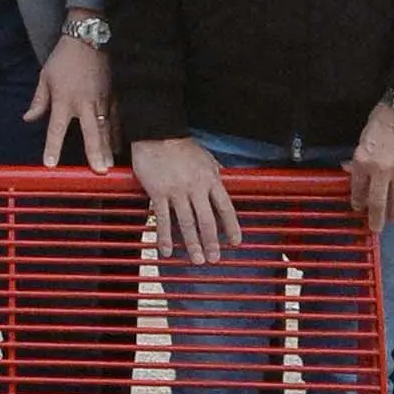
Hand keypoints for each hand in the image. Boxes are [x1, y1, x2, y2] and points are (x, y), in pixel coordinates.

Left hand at [26, 30, 118, 168]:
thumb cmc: (64, 58)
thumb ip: (39, 101)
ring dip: (108, 148)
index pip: (56, 129)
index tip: (50, 165)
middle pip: (90, 132)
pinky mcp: (114, 95)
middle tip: (99, 170)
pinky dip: (117, 133)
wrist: (88, 37)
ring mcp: (102, 100)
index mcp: (64, 99)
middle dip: (95, 152)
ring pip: (106, 128)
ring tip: (109, 166)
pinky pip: (117, 118)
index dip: (53, 147)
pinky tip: (118, 147)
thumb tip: (28, 119)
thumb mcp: (45, 77)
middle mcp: (84, 103)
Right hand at [133, 134, 242, 263]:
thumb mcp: (207, 158)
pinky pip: (163, 219)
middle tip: (214, 258)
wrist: (157, 134)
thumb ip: (216, 174)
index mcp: (211, 179)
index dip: (232, 226)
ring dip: (192, 244)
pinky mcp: (158, 192)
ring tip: (196, 259)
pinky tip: (166, 250)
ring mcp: (176, 191)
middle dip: (212, 242)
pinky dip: (164, 237)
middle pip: (207, 220)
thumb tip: (225, 185)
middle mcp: (196, 187)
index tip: (235, 242)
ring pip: (186, 223)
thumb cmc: (182, 146)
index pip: (225, 207)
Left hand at [345, 102, 393, 229]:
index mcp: (363, 161)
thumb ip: (358, 157)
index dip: (358, 202)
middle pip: (377, 203)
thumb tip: (350, 170)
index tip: (359, 208)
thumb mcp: (363, 136)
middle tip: (375, 228)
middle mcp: (381, 171)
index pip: (358, 190)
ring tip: (392, 220)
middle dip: (375, 219)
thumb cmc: (384, 119)